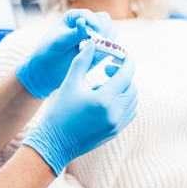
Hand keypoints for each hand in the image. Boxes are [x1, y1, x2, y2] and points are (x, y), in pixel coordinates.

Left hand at [16, 9, 113, 98]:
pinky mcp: (97, 51)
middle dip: (104, 32)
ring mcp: (93, 37)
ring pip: (110, 34)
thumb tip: (83, 22)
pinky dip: (105, 53)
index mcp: (74, 17)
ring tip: (93, 53)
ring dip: (106, 43)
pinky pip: (109, 49)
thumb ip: (73, 33)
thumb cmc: (47, 52)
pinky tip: (94, 59)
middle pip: (105, 21)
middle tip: (97, 44)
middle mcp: (85, 24)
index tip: (94, 31)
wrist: (45, 71)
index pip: (90, 15)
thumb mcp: (59, 41)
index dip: (94, 22)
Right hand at [22, 40, 137, 174]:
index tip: (121, 54)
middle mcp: (114, 113)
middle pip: (132, 87)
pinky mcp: (115, 132)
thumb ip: (82, 61)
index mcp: (104, 99)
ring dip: (124, 88)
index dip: (126, 61)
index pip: (126, 75)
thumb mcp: (69, 83)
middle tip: (108, 69)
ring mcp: (116, 124)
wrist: (54, 143)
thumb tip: (91, 44)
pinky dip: (123, 102)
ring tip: (103, 86)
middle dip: (123, 74)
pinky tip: (105, 99)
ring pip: (132, 101)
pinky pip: (128, 113)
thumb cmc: (59, 111)